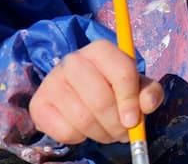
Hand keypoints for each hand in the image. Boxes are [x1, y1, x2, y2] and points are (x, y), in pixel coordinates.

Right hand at [29, 39, 163, 144]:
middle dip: (115, 123)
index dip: (130, 100)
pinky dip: (79, 137)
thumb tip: (148, 104)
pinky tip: (83, 129)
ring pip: (82, 118)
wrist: (76, 93)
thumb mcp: (136, 86)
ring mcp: (52, 81)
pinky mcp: (38, 104)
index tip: (134, 121)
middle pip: (100, 99)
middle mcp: (73, 60)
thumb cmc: (112, 87)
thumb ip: (148, 93)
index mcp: (101, 50)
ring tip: (106, 132)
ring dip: (100, 133)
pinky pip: (64, 131)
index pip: (121, 72)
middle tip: (122, 133)